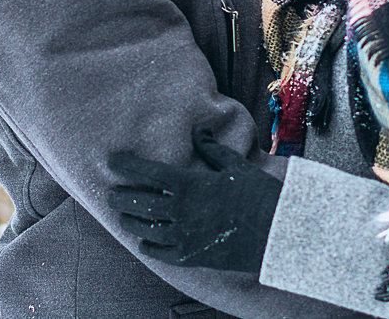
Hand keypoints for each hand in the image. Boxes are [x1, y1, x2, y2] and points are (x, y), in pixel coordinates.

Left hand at [108, 123, 281, 272]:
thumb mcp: (236, 166)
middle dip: (121, 196)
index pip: (148, 171)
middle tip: (110, 192)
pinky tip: (143, 241)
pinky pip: (160, 252)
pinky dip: (148, 246)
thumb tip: (198, 131)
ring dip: (130, 220)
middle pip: (139, 202)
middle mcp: (182, 211)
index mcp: (191, 184)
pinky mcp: (191, 257)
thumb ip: (212, 150)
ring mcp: (184, 236)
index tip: (111, 160)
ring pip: (145, 228)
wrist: (278, 233)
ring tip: (122, 215)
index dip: (127, 164)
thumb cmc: (260, 195)